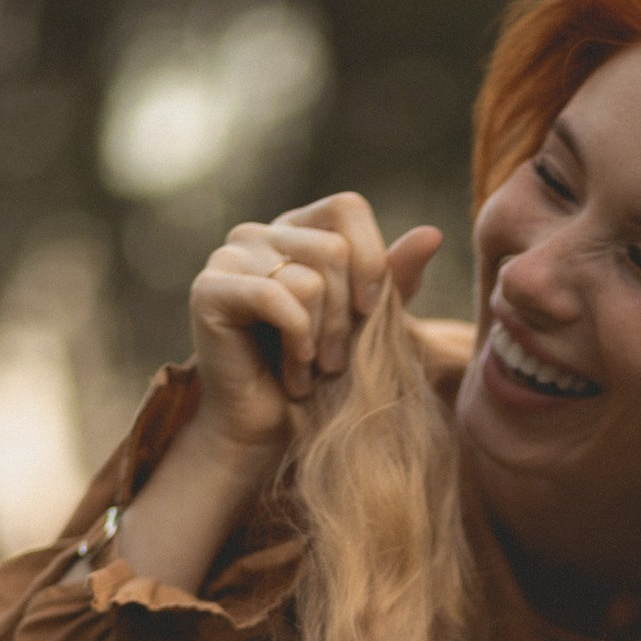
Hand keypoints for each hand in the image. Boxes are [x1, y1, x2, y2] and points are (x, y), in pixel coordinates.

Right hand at [189, 191, 442, 466]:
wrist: (273, 432)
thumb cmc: (323, 377)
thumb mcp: (369, 322)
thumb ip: (395, 277)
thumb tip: (431, 233)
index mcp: (296, 230)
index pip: (347, 208)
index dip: (370, 261)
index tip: (370, 313)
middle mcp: (258, 233)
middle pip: (334, 249)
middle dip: (347, 317)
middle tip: (333, 360)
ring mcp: (228, 258)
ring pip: (309, 279)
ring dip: (323, 340)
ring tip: (311, 369)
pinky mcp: (209, 290)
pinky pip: (277, 299)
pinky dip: (297, 344)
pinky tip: (293, 373)